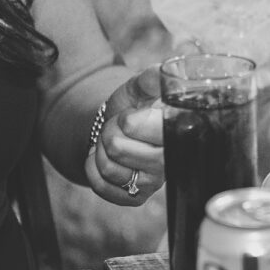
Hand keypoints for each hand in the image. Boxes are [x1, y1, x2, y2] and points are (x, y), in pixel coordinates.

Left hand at [86, 65, 164, 205]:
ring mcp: (153, 183)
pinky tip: (106, 159)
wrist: (120, 127)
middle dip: (110, 132)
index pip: (140, 129)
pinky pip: (101, 185)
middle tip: (120, 128)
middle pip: (118, 148)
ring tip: (115, 141)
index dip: (129, 120)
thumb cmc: (134, 106)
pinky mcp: (135, 197)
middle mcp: (169, 162)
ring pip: (108, 167)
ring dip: (102, 149)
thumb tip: (160, 71)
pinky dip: (94, 167)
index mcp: (176, 133)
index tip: (132, 116)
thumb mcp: (141, 87)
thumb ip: (151, 78)